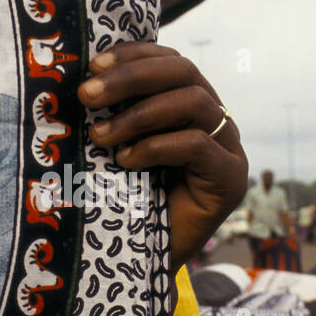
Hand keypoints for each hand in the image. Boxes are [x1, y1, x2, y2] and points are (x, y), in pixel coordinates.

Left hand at [79, 41, 247, 268]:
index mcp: (192, 104)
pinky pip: (198, 145)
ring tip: (99, 135)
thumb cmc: (127, 199)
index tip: (93, 65)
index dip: (134, 54)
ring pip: (193, 103)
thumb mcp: (119, 144)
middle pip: (185, 72)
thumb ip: (118, 110)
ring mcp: (229, 148)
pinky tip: (126, 161)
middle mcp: (217, 120)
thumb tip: (85, 77)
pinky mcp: (230, 178)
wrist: (144, 261)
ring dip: (138, 115)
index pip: (171, 61)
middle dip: (131, 77)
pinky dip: (156, 147)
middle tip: (87, 95)